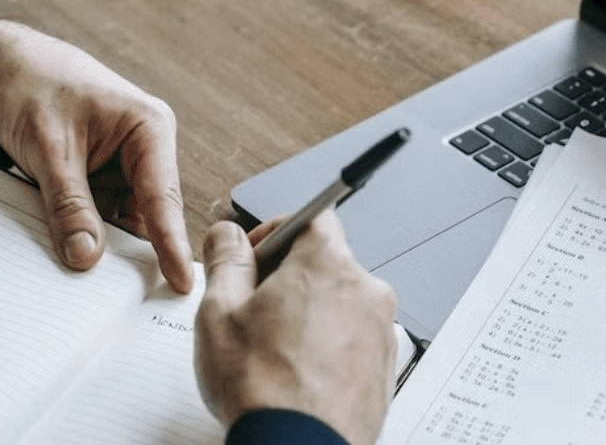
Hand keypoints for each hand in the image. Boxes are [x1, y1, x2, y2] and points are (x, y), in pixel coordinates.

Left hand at [0, 19, 194, 293]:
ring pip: (122, 220)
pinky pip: (100, 215)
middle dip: (135, 251)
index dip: (171, 243)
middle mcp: (146, 148)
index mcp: (148, 128)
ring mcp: (125, 164)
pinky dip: (85, 232)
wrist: (0, 66)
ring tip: (91, 281)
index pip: (163, 197)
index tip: (180, 281)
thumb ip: (70, 205)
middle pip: (148, 214)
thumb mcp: (48, 148)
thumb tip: (87, 257)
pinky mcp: (103, 176)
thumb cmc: (33, 85)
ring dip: (104, 243)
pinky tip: (72, 252)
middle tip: (129, 298)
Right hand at [195, 212, 397, 444]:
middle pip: (326, 264)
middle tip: (254, 311)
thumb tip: (227, 236)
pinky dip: (330, 348)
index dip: (275, 232)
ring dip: (311, 315)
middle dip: (288, 279)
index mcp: (328, 264)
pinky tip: (299, 373)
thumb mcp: (220, 313)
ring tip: (274, 351)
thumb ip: (226, 261)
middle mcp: (366, 290)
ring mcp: (381, 331)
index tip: (254, 256)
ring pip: (341, 305)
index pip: (311, 217)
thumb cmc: (263, 388)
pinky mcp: (386, 369)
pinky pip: (355, 341)